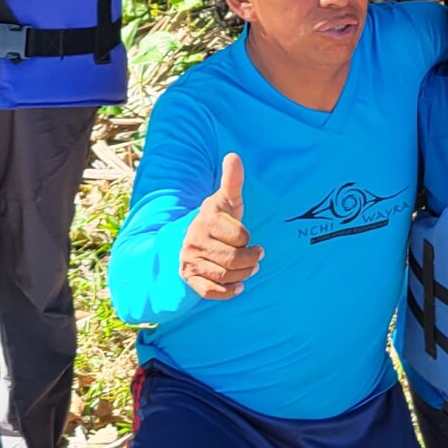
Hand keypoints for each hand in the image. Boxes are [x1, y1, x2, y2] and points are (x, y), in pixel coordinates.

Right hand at [177, 154, 262, 299]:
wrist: (192, 237)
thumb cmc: (218, 219)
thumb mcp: (227, 200)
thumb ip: (232, 181)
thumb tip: (234, 156)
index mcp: (206, 219)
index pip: (239, 236)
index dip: (248, 238)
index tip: (249, 238)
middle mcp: (194, 240)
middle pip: (233, 258)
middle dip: (251, 260)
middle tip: (258, 257)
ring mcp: (190, 260)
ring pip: (224, 275)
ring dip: (243, 275)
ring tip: (250, 269)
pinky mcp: (189, 277)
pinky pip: (209, 291)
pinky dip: (227, 291)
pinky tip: (239, 285)